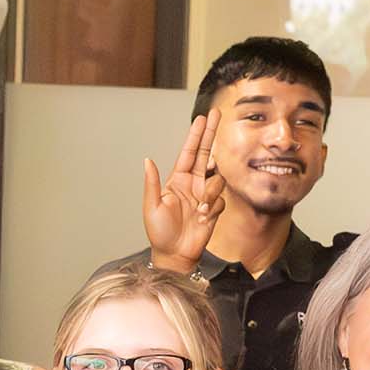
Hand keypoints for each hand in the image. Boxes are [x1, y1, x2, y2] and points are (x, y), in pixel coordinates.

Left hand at [138, 113, 226, 269]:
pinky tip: (204, 219)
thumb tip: (147, 161)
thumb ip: (152, 183)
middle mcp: (192, 184)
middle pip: (206, 154)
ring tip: (199, 210)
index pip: (189, 153)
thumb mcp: (151, 207)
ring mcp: (204, 196)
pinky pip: (221, 200)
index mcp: (177, 180)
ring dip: (210, 194)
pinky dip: (213, 208)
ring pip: (217, 181)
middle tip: (217, 114)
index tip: (202, 118)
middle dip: (211, 134)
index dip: (196, 135)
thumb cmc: (160, 232)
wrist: (175, 254)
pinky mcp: (214, 208)